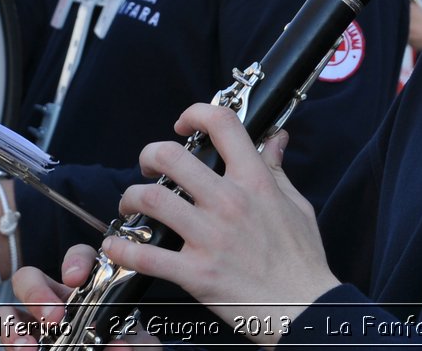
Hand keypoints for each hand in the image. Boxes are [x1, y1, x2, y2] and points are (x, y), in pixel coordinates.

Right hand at [0, 245, 153, 349]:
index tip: (77, 278)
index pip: (78, 260)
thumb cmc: (126, 349)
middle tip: (53, 318)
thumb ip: (134, 339)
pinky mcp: (23, 346)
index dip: (75, 261)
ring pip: (8, 310)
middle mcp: (58, 304)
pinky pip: (7, 339)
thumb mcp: (137, 343)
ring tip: (28, 346)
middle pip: (30, 277)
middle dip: (35, 291)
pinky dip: (10, 342)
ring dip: (11, 324)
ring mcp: (37, 327)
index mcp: (88, 292)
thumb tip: (120, 343)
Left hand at [100, 103, 337, 346]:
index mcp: (254, 182)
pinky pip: (146, 257)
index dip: (196, 113)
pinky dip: (122, 249)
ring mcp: (209, 237)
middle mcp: (228, 203)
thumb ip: (277, 169)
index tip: (184, 124)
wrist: (305, 308)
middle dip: (149, 154)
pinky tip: (115, 245)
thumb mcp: (297, 205)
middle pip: (171, 157)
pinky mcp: (195, 273)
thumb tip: (276, 137)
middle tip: (147, 164)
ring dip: (131, 197)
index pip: (222, 125)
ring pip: (151, 200)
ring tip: (131, 203)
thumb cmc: (302, 259)